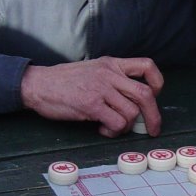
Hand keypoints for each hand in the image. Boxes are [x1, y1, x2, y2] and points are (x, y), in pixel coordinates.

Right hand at [20, 57, 163, 136]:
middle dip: (154, 116)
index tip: (155, 96)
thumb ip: (113, 79)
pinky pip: (116, 123)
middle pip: (145, 94)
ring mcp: (100, 89)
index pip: (146, 65)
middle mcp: (109, 74)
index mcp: (111, 64)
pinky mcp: (90, 105)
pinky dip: (113, 131)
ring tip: (112, 127)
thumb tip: (134, 103)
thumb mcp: (93, 70)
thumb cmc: (64, 81)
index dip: (157, 82)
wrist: (37, 84)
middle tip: (153, 130)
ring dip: (126, 126)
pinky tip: (103, 129)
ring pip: (131, 113)